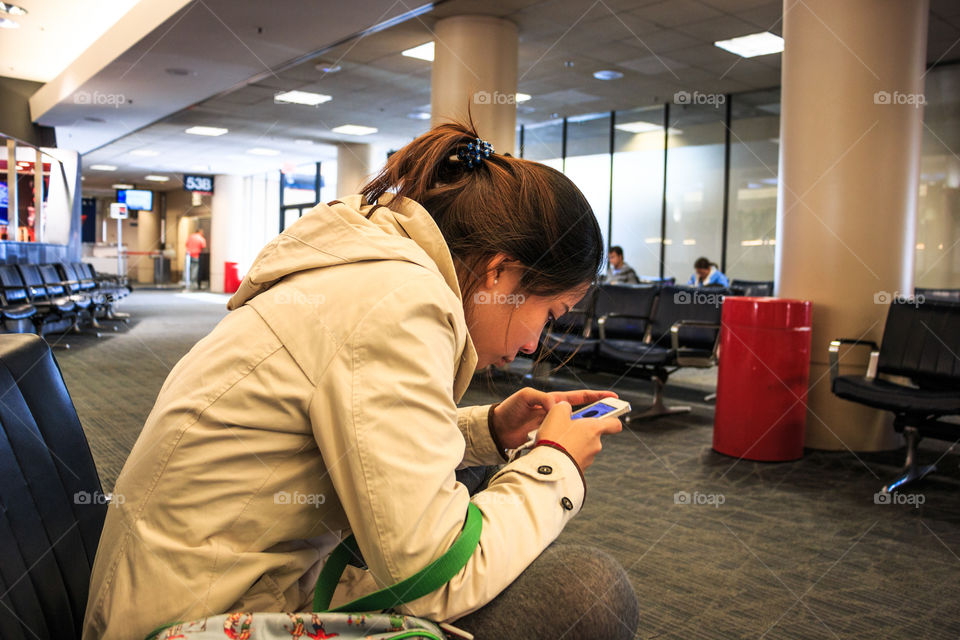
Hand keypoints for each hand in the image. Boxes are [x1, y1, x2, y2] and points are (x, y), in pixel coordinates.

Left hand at [491, 387, 618, 449]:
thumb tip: (556, 406)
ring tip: (594, 436)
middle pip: (582, 416)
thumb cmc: (509, 409)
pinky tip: (575, 448)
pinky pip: (563, 442)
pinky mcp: (549, 441)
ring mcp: (554, 429)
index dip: (597, 396)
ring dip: (583, 434)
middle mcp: (557, 415)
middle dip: (597, 418)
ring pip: (575, 431)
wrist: (496, 430)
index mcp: (554, 401)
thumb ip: (542, 398)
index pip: (580, 397)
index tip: (612, 397)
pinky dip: (569, 445)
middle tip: (612, 420)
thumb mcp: (525, 396)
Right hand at [536, 401, 622, 469]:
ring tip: (558, 441)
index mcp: (594, 428)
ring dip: (575, 442)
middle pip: (594, 434)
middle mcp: (596, 444)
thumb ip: (565, 406)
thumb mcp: (557, 413)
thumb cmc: (555, 440)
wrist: (549, 467)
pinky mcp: (580, 469)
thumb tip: (565, 407)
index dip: (610, 418)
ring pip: (584, 446)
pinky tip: (557, 452)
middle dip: (582, 430)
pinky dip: (569, 454)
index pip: (615, 423)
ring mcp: (589, 458)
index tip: (604, 414)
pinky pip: (576, 457)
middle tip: (567, 427)